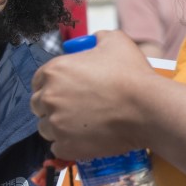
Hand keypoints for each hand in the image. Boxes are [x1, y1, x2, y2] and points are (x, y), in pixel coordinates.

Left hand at [30, 30, 157, 158]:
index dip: (49, 86)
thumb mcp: (115, 42)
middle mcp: (49, 97)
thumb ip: (98, 38)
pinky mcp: (66, 145)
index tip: (62, 92)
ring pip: (45, 128)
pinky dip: (68, 145)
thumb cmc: (132, 74)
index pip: (38, 81)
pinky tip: (83, 139)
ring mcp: (55, 124)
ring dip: (58, 127)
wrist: (148, 108)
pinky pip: (57, 147)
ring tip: (80, 125)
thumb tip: (94, 39)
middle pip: (38, 105)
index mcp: (54, 71)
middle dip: (51, 107)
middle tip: (71, 109)